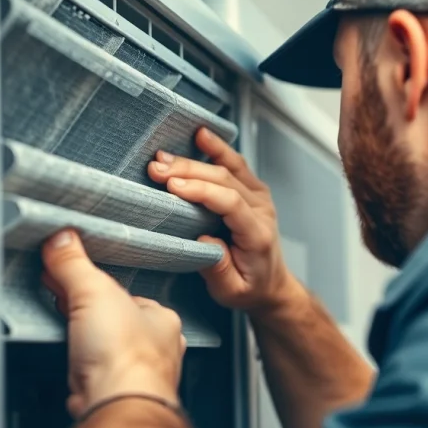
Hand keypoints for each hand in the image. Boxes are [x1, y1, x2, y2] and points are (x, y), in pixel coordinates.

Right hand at [41, 230, 185, 418]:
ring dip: (84, 341)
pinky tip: (69, 362)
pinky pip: (94, 375)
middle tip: (63, 300)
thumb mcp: (93, 291)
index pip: (127, 292)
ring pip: (107, 351)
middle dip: (89, 313)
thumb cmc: (125, 355)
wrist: (117, 405)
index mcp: (162, 319)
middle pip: (116, 321)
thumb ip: (75, 264)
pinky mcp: (114, 397)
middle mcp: (156, 350)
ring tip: (65, 329)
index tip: (73, 278)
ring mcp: (136, 376)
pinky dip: (80, 367)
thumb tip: (62, 240)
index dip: (95, 284)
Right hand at [148, 128, 300, 312]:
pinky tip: (201, 135)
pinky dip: (217, 148)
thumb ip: (218, 269)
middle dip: (188, 171)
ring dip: (196, 158)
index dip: (201, 191)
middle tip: (155, 168)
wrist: (272, 284)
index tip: (171, 186)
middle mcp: (261, 210)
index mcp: (256, 234)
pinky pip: (235, 164)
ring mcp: (260, 197)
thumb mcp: (232, 292)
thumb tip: (202, 240)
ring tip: (165, 155)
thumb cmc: (249, 288)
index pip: (230, 203)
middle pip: (225, 180)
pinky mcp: (253, 190)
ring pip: (229, 168)